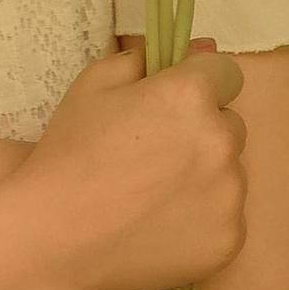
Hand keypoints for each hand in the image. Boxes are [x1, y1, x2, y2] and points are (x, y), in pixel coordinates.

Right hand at [17, 39, 246, 289]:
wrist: (57, 235)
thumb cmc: (71, 152)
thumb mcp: (95, 83)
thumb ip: (147, 59)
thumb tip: (198, 49)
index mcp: (191, 95)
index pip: (226, 74)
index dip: (200, 85)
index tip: (176, 105)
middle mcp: (221, 141)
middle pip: (231, 125)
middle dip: (204, 132)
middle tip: (159, 153)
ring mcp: (229, 195)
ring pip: (230, 173)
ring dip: (205, 176)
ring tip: (155, 195)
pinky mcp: (229, 240)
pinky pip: (227, 217)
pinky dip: (203, 219)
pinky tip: (163, 224)